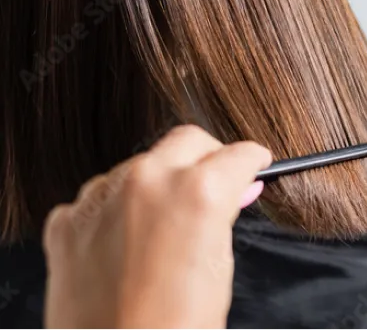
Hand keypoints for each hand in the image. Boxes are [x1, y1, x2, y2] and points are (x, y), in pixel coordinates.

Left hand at [42, 125, 272, 327]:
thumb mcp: (219, 269)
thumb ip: (222, 218)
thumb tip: (230, 193)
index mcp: (198, 193)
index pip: (238, 154)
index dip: (253, 161)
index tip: (254, 164)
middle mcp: (147, 182)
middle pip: (187, 142)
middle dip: (208, 158)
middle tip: (218, 186)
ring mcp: (101, 199)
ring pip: (141, 166)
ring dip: (159, 185)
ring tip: (167, 231)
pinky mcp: (68, 223)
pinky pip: (101, 199)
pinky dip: (118, 213)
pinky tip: (128, 247)